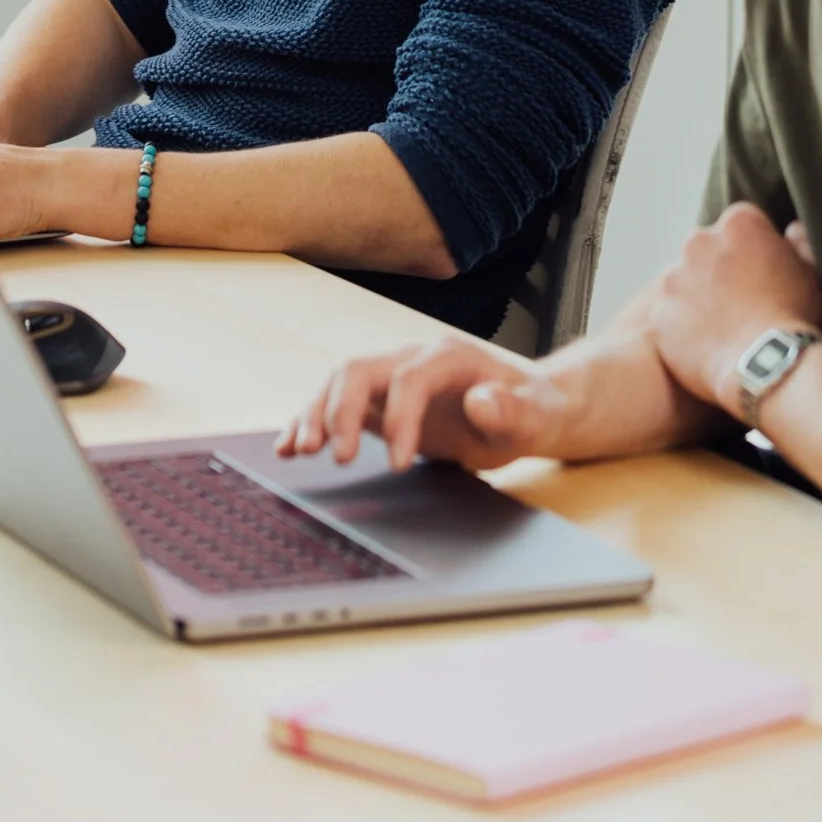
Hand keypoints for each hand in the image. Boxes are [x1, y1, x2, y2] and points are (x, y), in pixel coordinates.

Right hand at [278, 339, 579, 473]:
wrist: (525, 408)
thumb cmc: (530, 410)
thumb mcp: (533, 415)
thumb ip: (510, 409)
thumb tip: (479, 400)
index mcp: (446, 356)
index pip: (409, 378)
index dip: (401, 418)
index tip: (402, 465)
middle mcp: (409, 359)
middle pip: (360, 370)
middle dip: (341, 410)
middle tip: (338, 458)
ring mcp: (389, 379)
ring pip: (339, 384)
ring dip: (315, 415)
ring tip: (299, 452)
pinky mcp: (378, 404)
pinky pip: (335, 405)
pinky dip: (309, 422)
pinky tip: (289, 447)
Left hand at [646, 204, 821, 416]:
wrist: (768, 367)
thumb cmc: (796, 316)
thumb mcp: (814, 272)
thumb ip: (801, 242)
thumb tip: (793, 230)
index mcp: (738, 223)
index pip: (741, 227)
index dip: (753, 253)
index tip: (762, 277)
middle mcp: (699, 240)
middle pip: (707, 250)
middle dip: (719, 270)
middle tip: (742, 304)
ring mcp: (674, 277)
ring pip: (683, 282)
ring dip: (698, 298)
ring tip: (724, 329)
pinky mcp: (660, 313)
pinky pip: (669, 318)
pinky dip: (683, 329)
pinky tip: (707, 347)